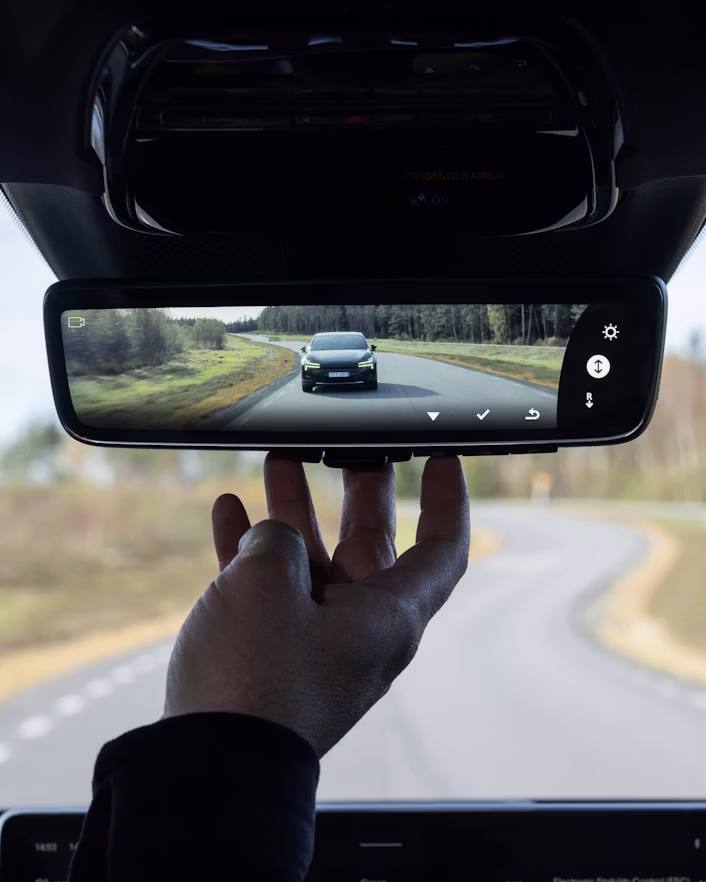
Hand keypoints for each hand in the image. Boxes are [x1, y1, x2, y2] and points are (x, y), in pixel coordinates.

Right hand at [163, 455, 469, 756]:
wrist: (206, 767)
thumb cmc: (253, 678)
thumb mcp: (266, 583)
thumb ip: (277, 541)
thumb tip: (271, 536)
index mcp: (386, 615)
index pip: (441, 549)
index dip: (447, 501)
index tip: (442, 460)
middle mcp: (359, 627)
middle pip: (371, 544)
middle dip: (358, 492)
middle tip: (349, 448)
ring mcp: (314, 640)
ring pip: (313, 560)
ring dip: (294, 512)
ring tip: (278, 462)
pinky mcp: (272, 653)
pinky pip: (270, 588)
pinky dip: (251, 549)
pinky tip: (229, 512)